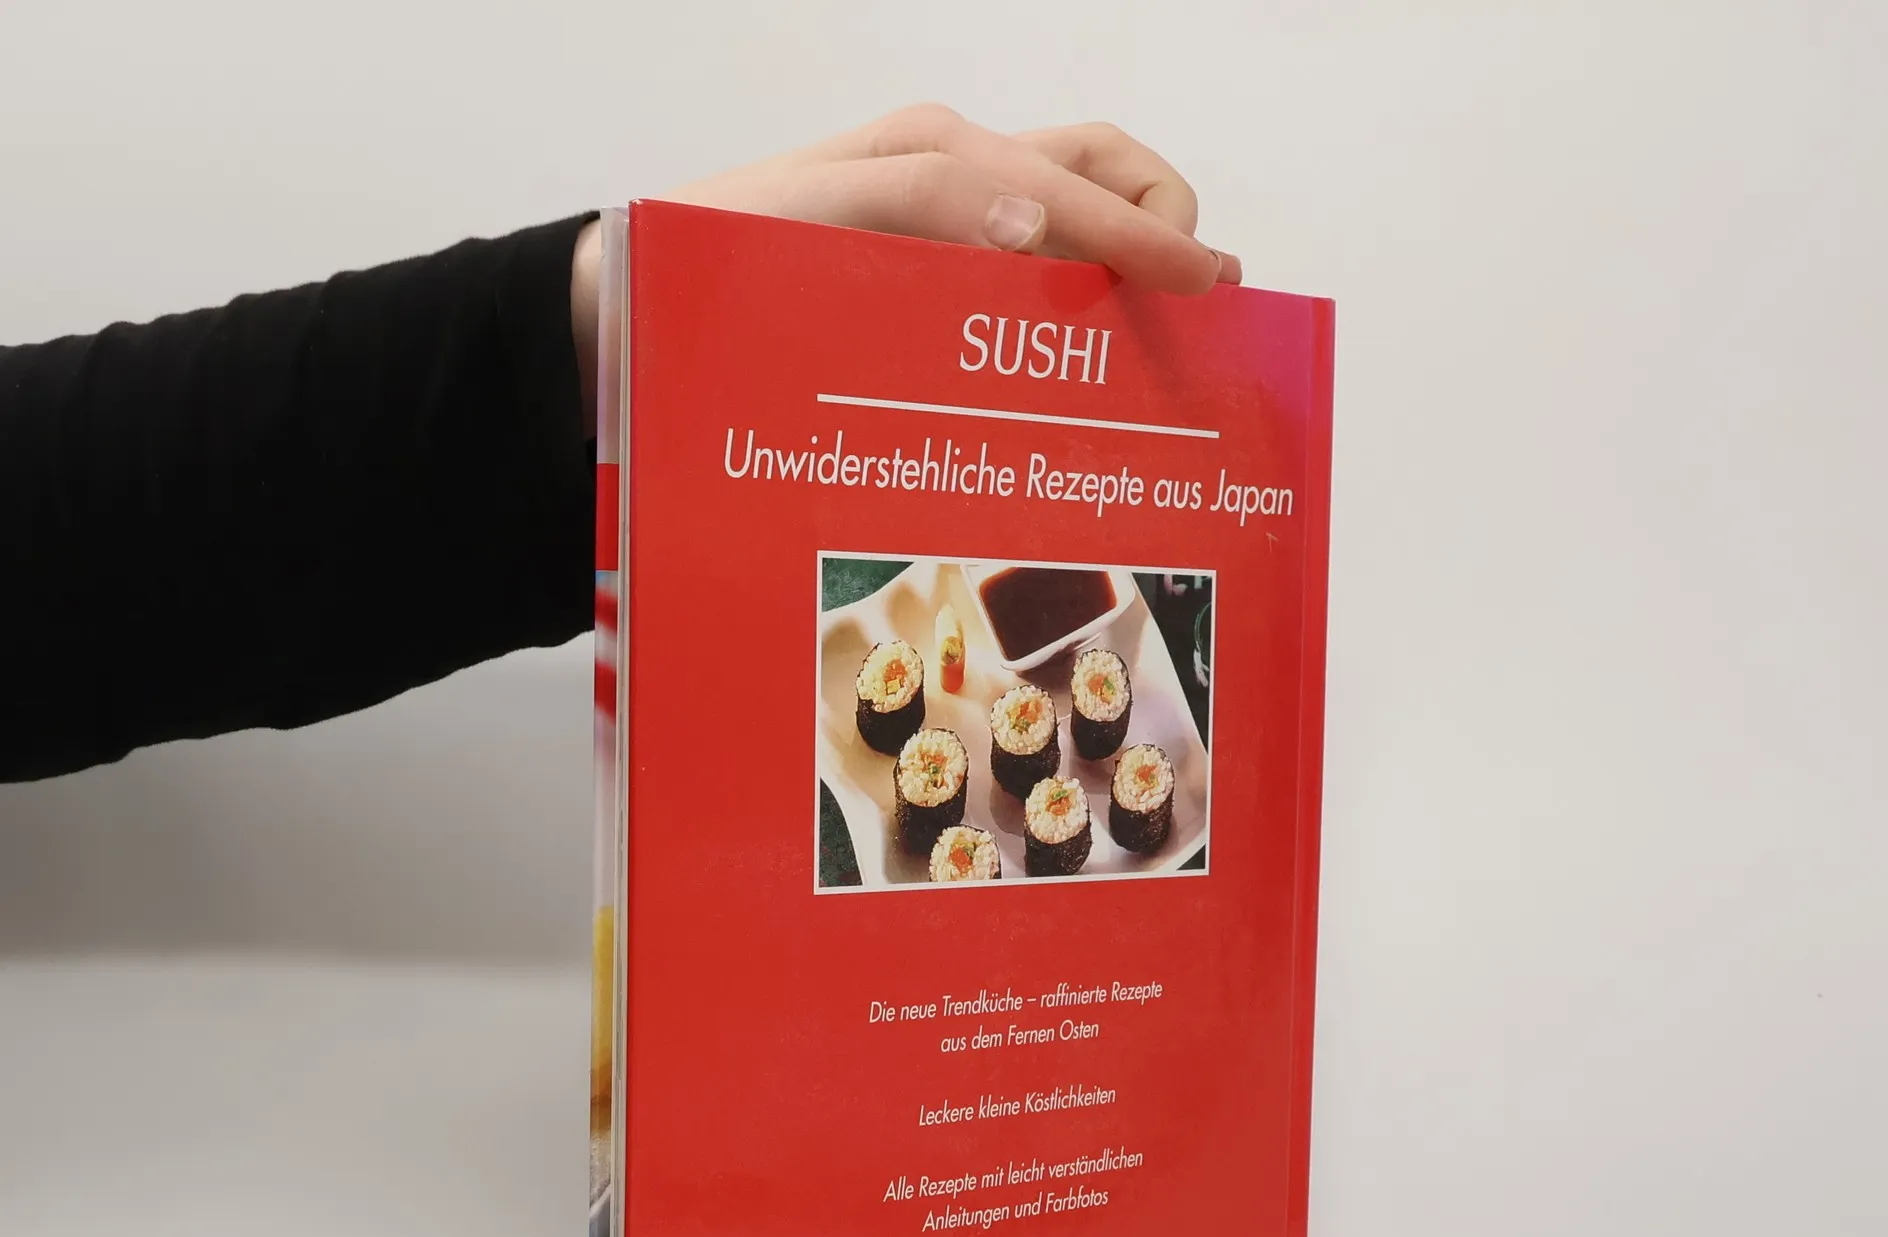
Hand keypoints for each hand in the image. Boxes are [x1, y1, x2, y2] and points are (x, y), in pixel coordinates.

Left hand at [572, 108, 1237, 426]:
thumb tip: (1037, 225)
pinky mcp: (927, 290)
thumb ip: (924, 204)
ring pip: (1074, 236)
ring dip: (1126, 278)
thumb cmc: (708, 260)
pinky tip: (1083, 379)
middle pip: (1102, 180)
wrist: (624, 310)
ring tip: (1156, 354)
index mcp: (941, 155)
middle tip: (1199, 318)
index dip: (1154, 238)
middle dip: (1163, 233)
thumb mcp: (808, 216)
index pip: (1082, 181)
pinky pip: (1024, 291)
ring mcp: (947, 237)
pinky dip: (1073, 319)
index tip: (1212, 294)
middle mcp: (957, 185)